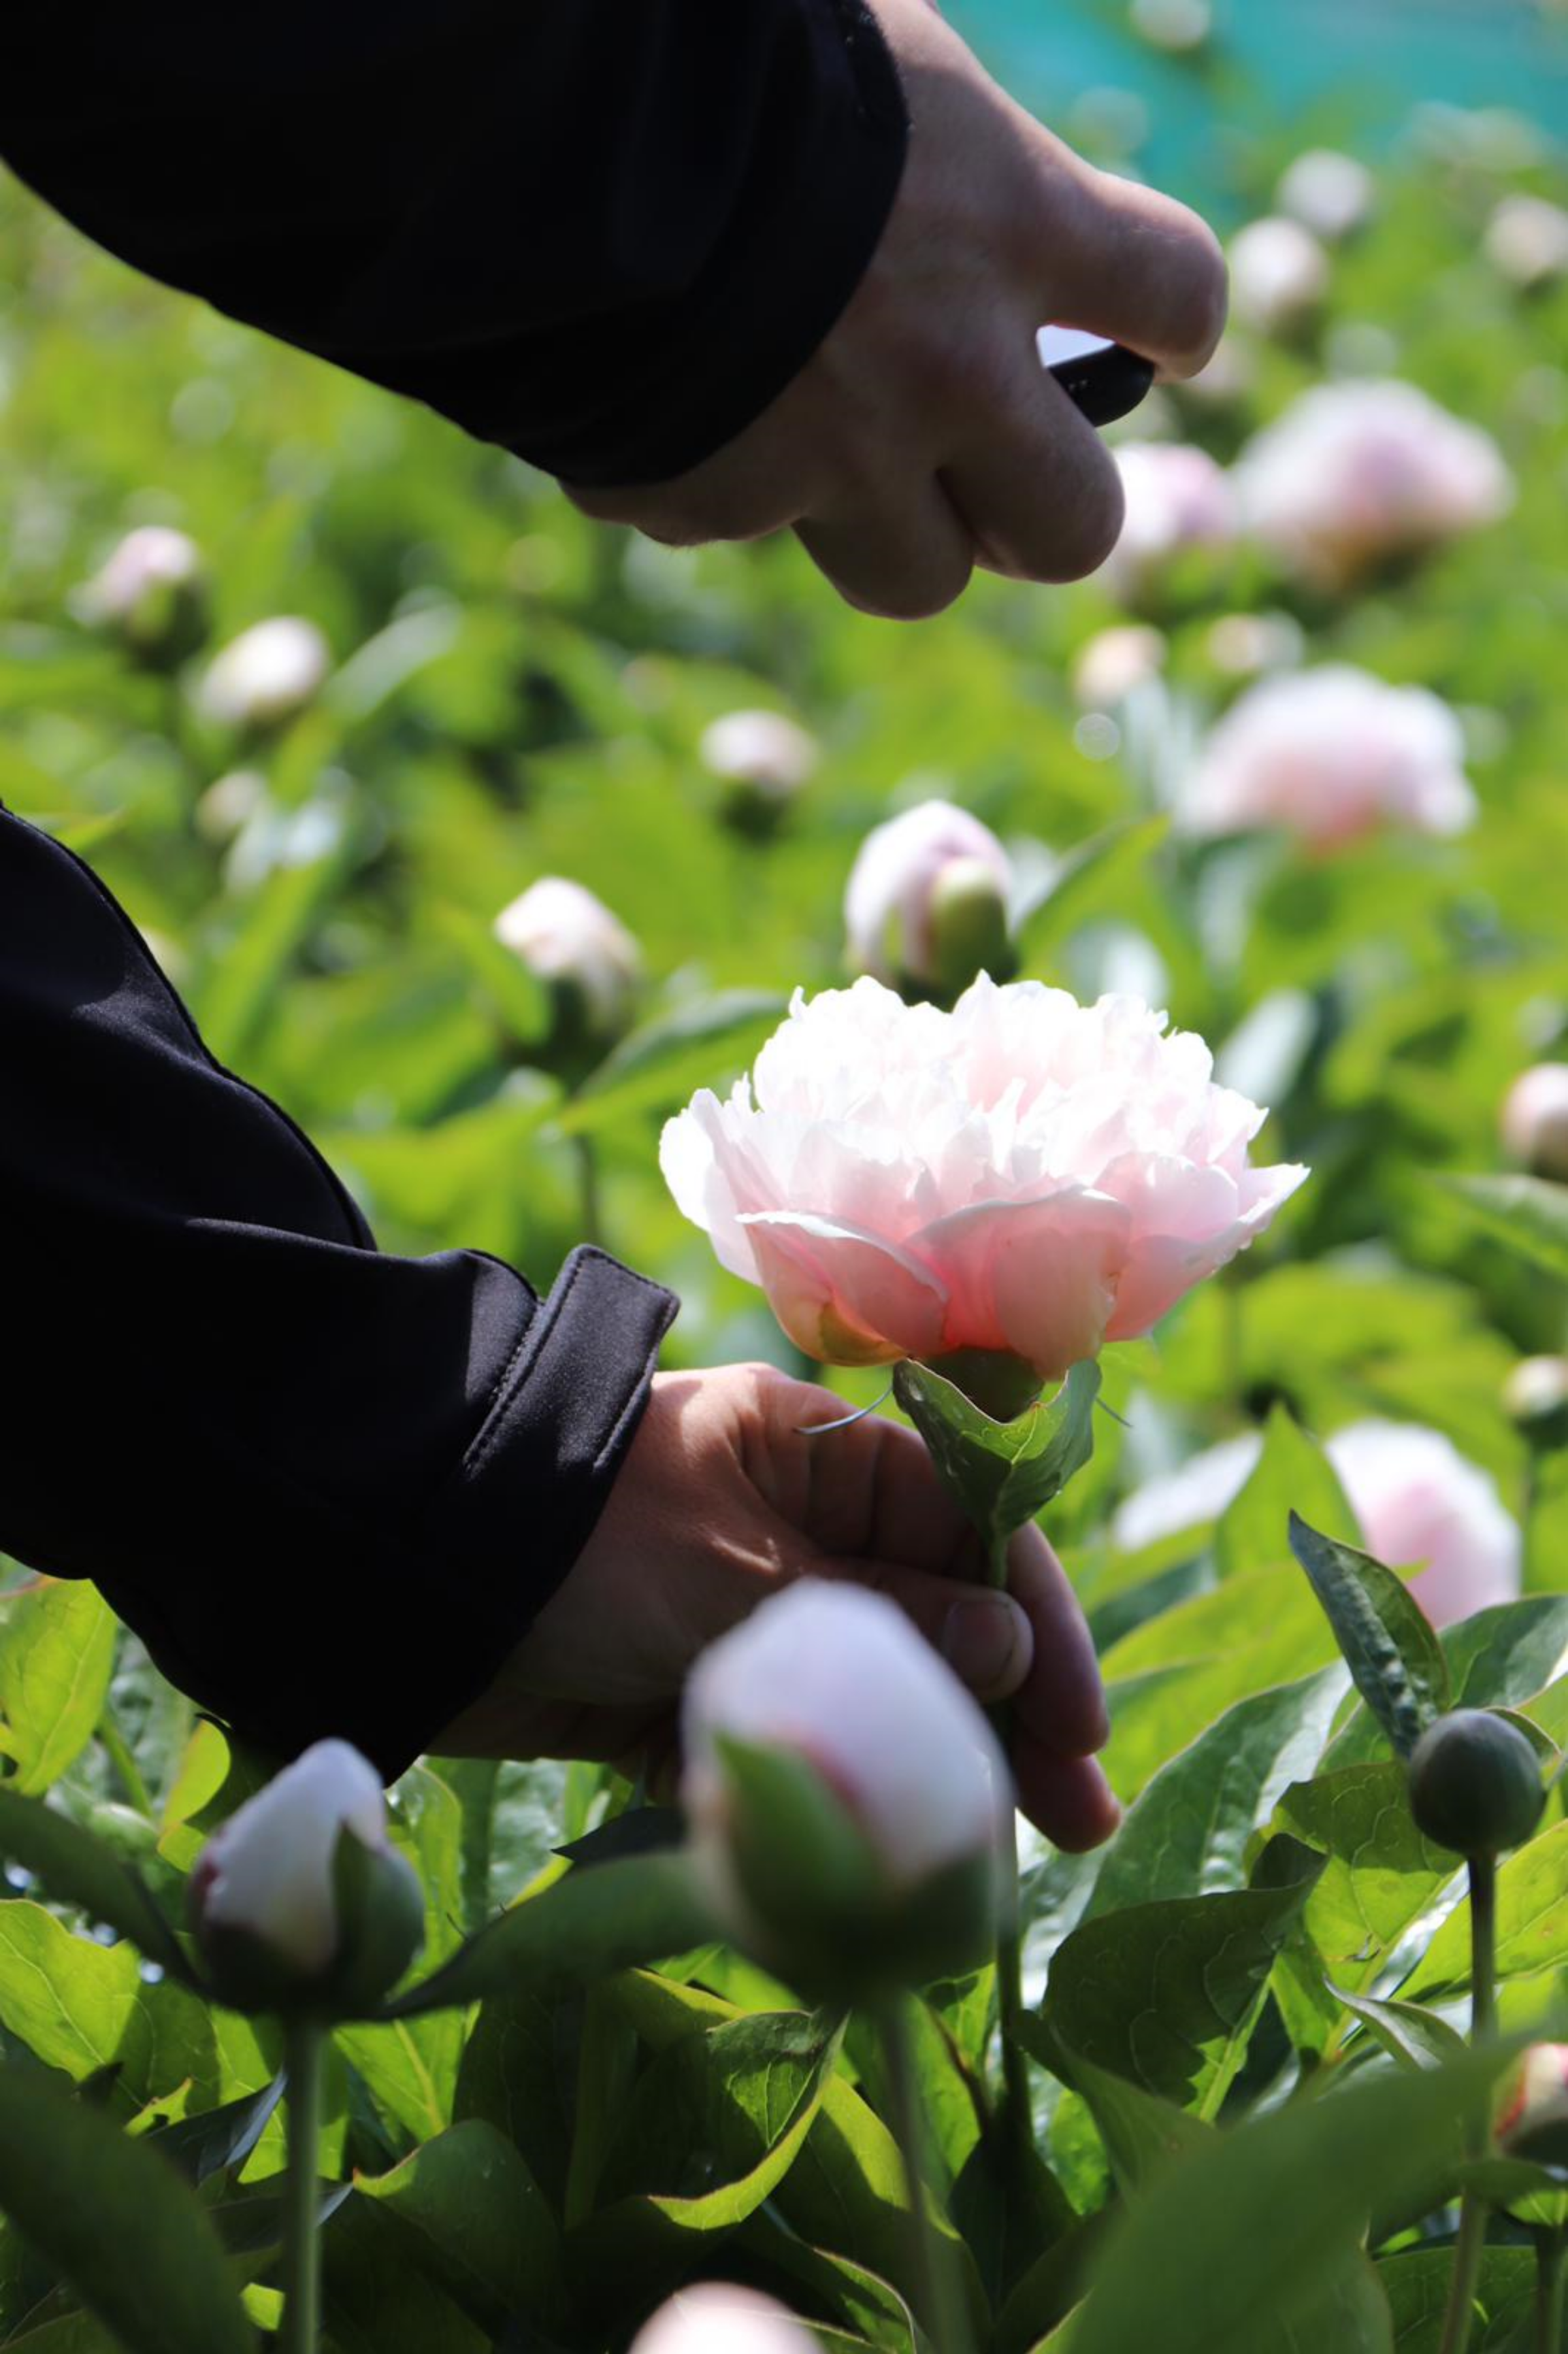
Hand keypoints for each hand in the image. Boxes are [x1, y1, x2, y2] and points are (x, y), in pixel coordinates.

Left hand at [433, 1361, 1120, 1852]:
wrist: (407, 1579)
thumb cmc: (583, 1535)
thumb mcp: (738, 1567)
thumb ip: (874, 1613)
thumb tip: (1008, 1648)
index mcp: (814, 1452)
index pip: (966, 1524)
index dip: (1036, 1617)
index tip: (1080, 1720)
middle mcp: (794, 1528)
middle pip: (935, 1619)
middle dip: (1007, 1712)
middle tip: (1078, 1817)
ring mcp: (745, 1615)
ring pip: (871, 1697)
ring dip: (932, 1770)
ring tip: (997, 1863)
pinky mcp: (690, 1699)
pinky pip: (789, 1752)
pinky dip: (831, 1801)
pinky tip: (883, 1863)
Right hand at [565, 0, 1225, 618]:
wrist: (541, 125)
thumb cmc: (718, 44)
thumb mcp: (881, 59)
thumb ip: (951, 163)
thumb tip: (971, 223)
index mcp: (1011, 222)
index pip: (1178, 296)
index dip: (1181, 325)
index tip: (1165, 341)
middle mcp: (949, 372)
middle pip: (1073, 531)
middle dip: (1045, 516)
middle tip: (1010, 481)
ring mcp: (834, 460)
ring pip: (916, 577)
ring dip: (898, 534)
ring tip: (842, 464)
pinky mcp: (717, 505)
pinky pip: (744, 527)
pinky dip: (722, 479)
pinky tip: (673, 399)